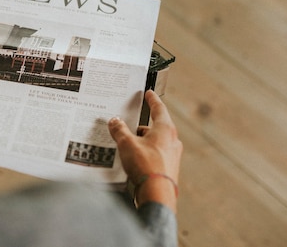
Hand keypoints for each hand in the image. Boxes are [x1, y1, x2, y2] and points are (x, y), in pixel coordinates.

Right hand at [108, 90, 182, 210]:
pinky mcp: (168, 168)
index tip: (149, 93)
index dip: (152, 100)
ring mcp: (172, 155)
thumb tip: (114, 121)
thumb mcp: (127, 144)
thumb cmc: (146, 166)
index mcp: (165, 129)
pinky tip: (134, 160)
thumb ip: (119, 130)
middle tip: (129, 126)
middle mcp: (172, 140)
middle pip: (155, 126)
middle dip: (141, 126)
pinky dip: (145, 154)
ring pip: (155, 142)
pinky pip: (155, 155)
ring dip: (142, 142)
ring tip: (127, 146)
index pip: (159, 108)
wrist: (157, 194)